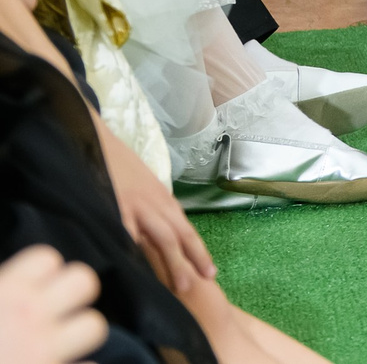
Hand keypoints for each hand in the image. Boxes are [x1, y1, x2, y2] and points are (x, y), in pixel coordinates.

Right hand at [0, 247, 107, 363]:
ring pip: (94, 326)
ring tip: (60, 342)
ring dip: (79, 334)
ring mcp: (43, 349)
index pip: (46, 259)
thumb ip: (0, 292)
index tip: (31, 288)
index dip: (43, 273)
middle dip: (74, 294)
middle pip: (84, 282)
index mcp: (4, 293)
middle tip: (56, 310)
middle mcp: (29, 316)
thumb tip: (10, 288)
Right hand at [101, 128, 214, 292]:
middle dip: (191, 260)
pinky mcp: (114, 205)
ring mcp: (135, 204)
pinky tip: (139, 268)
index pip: (185, 229)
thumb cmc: (118, 166)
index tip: (210, 272)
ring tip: (180, 286)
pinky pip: (126, 231)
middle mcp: (155, 202)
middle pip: (178, 235)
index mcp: (163, 199)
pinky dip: (135, 250)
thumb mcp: (143, 187)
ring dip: (173, 262)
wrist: (97, 138)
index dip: (198, 251)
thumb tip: (155, 235)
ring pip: (161, 237)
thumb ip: (151, 209)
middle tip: (202, 284)